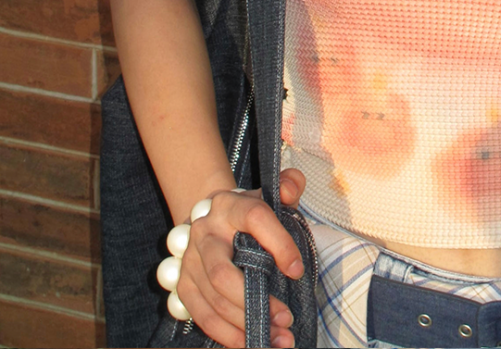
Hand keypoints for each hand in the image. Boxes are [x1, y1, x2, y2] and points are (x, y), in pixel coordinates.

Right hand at [174, 169, 307, 348]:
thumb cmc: (248, 213)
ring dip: (246, 324)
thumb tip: (293, 185)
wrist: (210, 219)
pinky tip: (250, 341)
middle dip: (255, 300)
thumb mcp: (268, 196)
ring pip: (214, 300)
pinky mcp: (184, 286)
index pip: (255, 218)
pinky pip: (202, 316)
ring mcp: (190, 261)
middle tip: (286, 317)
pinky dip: (226, 334)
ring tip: (278, 337)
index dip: (279, 243)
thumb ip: (287, 186)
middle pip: (223, 273)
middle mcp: (204, 232)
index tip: (298, 270)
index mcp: (230, 205)